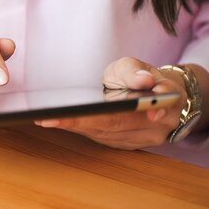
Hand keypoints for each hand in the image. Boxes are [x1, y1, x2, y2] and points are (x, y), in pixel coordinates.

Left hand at [35, 57, 186, 149]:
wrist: (158, 93)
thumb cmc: (143, 76)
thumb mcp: (138, 65)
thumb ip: (137, 72)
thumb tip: (144, 80)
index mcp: (164, 103)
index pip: (132, 110)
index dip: (103, 115)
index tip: (78, 115)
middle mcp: (154, 127)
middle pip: (112, 127)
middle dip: (77, 123)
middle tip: (47, 119)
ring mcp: (140, 139)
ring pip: (103, 134)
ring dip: (73, 128)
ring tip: (45, 120)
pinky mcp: (125, 143)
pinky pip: (100, 137)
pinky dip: (78, 129)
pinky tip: (56, 123)